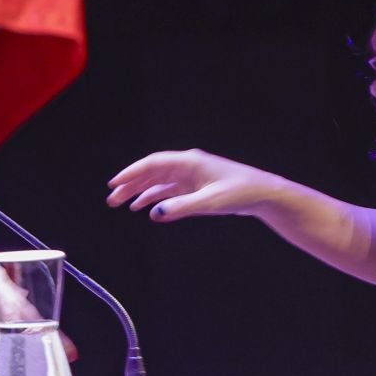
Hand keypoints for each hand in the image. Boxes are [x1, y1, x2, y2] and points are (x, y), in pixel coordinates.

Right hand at [107, 149, 283, 221]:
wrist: (262, 194)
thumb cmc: (240, 193)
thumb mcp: (210, 202)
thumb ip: (181, 208)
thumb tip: (155, 213)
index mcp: (189, 162)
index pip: (152, 164)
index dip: (131, 173)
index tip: (114, 183)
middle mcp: (188, 166)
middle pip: (152, 172)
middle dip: (131, 184)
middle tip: (112, 199)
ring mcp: (192, 176)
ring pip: (159, 182)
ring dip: (141, 191)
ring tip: (124, 204)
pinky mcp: (197, 186)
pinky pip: (170, 190)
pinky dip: (156, 198)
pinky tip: (146, 208)